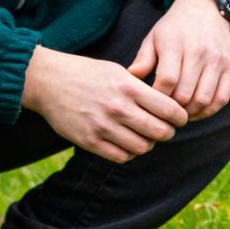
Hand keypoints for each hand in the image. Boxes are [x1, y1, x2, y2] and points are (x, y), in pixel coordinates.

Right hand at [21, 45, 189, 162]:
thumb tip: (168, 106)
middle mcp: (118, 108)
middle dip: (168, 133)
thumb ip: (141, 89)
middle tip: (165, 130)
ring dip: (148, 144)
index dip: (180, 117)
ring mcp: (103, 126)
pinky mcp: (89, 141)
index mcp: (129, 87)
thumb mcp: (118, 72)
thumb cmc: (87, 74)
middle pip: (160, 132)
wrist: (49, 81)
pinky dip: (130, 153)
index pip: (169, 109)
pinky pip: (121, 157)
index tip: (179, 118)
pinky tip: (128, 144)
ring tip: (145, 137)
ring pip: (142, 147)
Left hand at [129, 0, 229, 120]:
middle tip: (164, 111)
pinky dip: (209, 110)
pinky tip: (197, 110)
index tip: (152, 101)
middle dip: (172, 109)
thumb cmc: (173, 28)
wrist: (204, 8)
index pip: (167, 81)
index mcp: (175, 44)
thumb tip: (131, 78)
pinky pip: (222, 98)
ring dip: (190, 113)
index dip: (158, 97)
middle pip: (185, 94)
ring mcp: (217, 60)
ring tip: (180, 113)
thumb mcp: (153, 38)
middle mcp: (199, 52)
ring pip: (204, 99)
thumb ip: (143, 59)